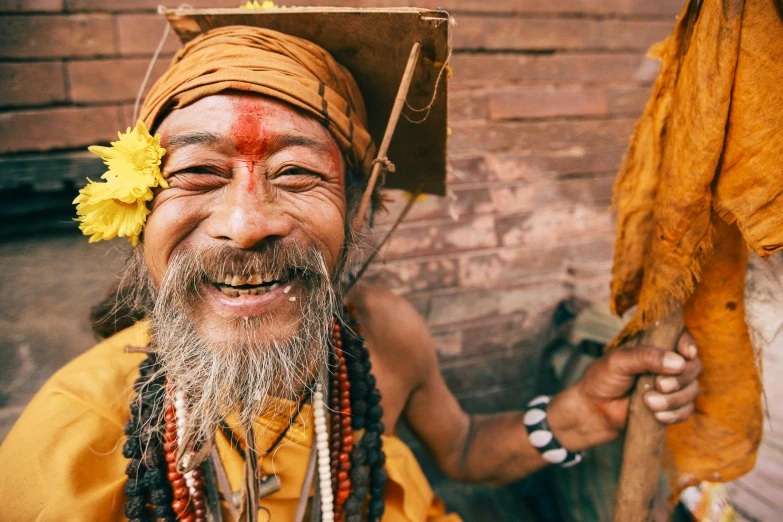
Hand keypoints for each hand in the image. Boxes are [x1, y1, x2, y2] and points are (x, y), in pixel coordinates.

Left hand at [547, 331, 701, 450]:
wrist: (591, 411)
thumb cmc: (600, 380)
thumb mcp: (618, 362)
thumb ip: (645, 357)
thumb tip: (678, 362)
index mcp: (652, 347)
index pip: (681, 339)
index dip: (688, 346)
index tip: (687, 354)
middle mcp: (665, 365)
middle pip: (693, 366)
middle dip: (680, 378)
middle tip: (660, 385)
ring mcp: (669, 387)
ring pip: (692, 390)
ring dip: (674, 399)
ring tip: (649, 403)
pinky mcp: (669, 408)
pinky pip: (686, 410)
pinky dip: (675, 414)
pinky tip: (657, 416)